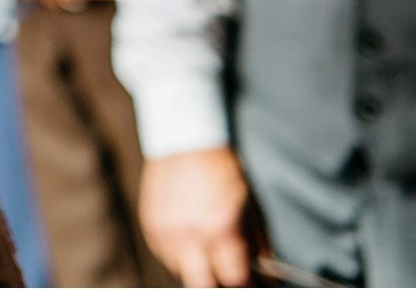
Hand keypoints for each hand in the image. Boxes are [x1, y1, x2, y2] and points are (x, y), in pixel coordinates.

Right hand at [139, 146, 256, 286]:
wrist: (187, 141)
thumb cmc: (226, 174)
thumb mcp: (253, 210)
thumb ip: (260, 249)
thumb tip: (266, 280)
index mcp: (221, 228)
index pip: (235, 280)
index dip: (245, 282)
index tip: (248, 279)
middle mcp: (190, 234)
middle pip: (203, 285)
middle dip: (217, 282)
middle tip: (226, 273)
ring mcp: (165, 231)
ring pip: (182, 272)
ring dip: (197, 267)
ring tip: (206, 245)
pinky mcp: (150, 226)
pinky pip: (165, 255)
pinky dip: (179, 252)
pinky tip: (188, 233)